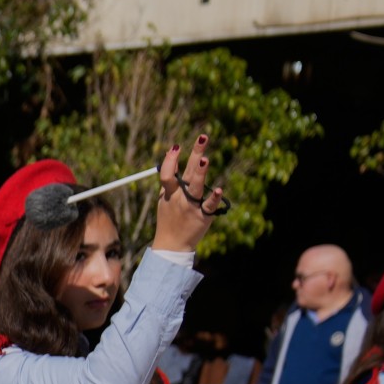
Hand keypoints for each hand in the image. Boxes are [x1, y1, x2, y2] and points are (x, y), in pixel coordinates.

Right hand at [153, 136, 224, 254]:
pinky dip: (214, 198)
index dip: (171, 160)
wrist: (172, 245)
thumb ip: (170, 176)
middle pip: (186, 174)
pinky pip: (209, 206)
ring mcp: (192, 207)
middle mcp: (180, 198)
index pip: (167, 174)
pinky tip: (218, 190)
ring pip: (196, 187)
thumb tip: (173, 151)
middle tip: (203, 138)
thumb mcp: (165, 197)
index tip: (177, 147)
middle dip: (194, 155)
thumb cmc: (169, 217)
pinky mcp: (204, 217)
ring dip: (200, 173)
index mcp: (169, 193)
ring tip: (204, 159)